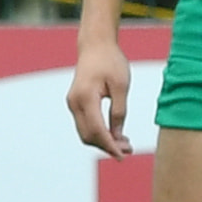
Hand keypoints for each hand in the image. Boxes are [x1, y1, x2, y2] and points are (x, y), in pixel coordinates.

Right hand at [67, 36, 132, 156]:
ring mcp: (72, 103)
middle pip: (89, 136)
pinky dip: (99, 134)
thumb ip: (119, 111)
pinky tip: (115, 135)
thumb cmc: (110, 61)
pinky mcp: (75, 103)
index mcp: (86, 97)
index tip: (123, 156)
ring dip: (103, 142)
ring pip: (86, 133)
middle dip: (107, 147)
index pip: (97, 130)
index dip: (110, 145)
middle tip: (128, 151)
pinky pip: (85, 125)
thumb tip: (118, 136)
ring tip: (125, 145)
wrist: (95, 45)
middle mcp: (75, 102)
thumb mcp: (121, 85)